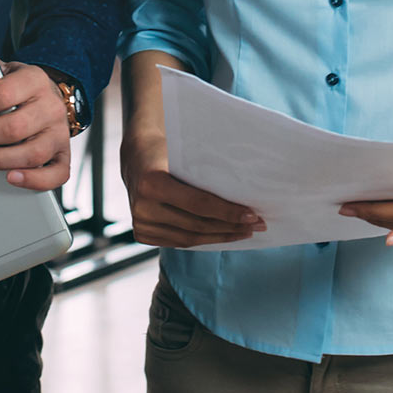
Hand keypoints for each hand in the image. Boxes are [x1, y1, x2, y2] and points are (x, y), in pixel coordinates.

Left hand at [0, 62, 71, 190]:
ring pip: (32, 154)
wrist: (53, 96)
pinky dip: (34, 180)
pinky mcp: (64, 155)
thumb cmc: (22, 88)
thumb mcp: (8, 72)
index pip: (2, 94)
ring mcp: (60, 133)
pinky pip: (56, 174)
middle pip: (13, 128)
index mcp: (35, 80)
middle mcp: (51, 107)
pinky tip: (10, 178)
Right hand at [119, 128, 261, 247]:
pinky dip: (203, 240)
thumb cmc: (167, 150)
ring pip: (189, 239)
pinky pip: (179, 242)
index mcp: (152, 182)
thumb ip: (205, 175)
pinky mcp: (141, 234)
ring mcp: (140, 223)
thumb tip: (246, 196)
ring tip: (244, 232)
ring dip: (220, 237)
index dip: (228, 212)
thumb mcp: (184, 155)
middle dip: (230, 226)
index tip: (252, 215)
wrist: (136, 157)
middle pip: (197, 224)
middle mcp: (142, 206)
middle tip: (256, 225)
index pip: (199, 204)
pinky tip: (221, 235)